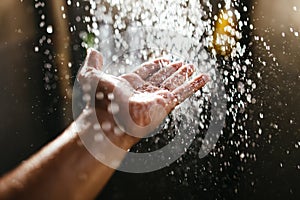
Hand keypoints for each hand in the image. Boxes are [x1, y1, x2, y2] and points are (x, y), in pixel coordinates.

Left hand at [79, 48, 208, 148]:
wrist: (105, 119)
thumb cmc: (96, 100)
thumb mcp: (90, 76)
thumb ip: (93, 63)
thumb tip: (94, 51)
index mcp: (129, 85)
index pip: (147, 72)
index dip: (156, 65)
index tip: (165, 59)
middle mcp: (144, 93)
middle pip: (162, 78)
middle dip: (172, 71)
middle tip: (183, 63)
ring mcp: (155, 99)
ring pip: (174, 84)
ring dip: (184, 76)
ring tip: (192, 67)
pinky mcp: (166, 105)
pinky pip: (183, 93)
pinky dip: (194, 85)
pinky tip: (204, 77)